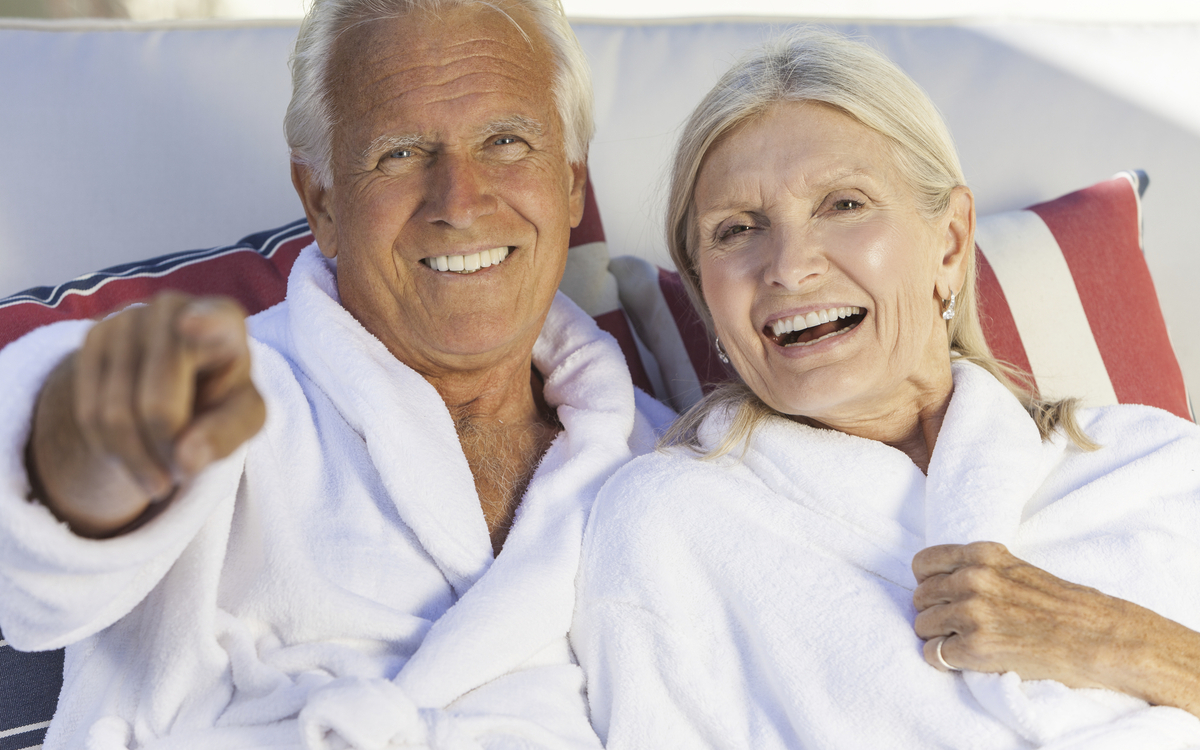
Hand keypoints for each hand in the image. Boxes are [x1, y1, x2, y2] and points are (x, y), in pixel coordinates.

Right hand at [28, 293, 264, 537]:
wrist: (177, 379)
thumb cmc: (222, 393)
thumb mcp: (244, 416)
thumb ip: (227, 434)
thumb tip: (187, 460)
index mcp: (225, 320)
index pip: (213, 320)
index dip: (203, 324)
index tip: (189, 326)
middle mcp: (174, 308)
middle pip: (157, 406)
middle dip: (167, 451)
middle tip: (181, 470)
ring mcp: (126, 318)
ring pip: (114, 415)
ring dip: (137, 460)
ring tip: (160, 470)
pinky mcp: (92, 336)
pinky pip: (87, 413)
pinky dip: (111, 449)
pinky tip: (132, 453)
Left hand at [912, 542, 1199, 715]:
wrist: (1099, 638)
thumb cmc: (1063, 607)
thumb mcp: (1017, 569)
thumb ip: (981, 569)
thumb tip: (942, 580)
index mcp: (982, 555)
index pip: (923, 563)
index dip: (928, 582)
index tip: (940, 595)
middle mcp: (972, 579)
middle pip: (920, 597)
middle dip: (933, 612)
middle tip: (955, 625)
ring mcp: (972, 613)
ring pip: (922, 625)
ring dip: (937, 637)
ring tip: (963, 642)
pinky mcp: (975, 647)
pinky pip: (933, 654)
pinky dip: (944, 660)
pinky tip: (964, 659)